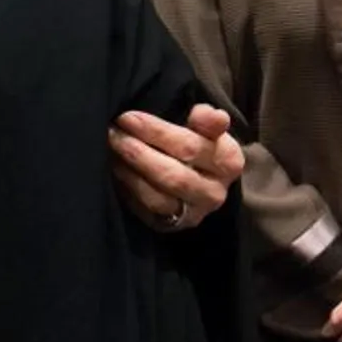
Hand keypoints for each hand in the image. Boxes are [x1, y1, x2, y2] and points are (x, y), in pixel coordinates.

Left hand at [109, 104, 245, 230]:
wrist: (203, 176)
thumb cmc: (200, 143)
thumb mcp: (208, 126)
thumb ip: (206, 118)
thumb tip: (205, 114)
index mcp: (229, 162)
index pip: (190, 146)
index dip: (156, 131)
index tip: (128, 117)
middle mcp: (215, 193)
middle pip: (172, 175)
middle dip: (138, 153)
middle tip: (113, 134)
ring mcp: (194, 214)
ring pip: (157, 198)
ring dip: (130, 174)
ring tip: (111, 153)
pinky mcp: (172, 226)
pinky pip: (146, 213)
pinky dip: (128, 192)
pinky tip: (116, 172)